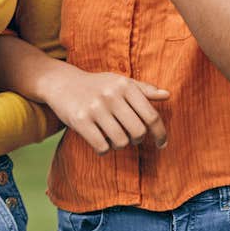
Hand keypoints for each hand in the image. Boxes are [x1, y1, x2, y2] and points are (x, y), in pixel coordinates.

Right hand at [40, 63, 169, 154]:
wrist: (61, 83)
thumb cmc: (97, 85)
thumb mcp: (119, 81)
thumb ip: (143, 89)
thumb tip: (168, 95)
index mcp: (124, 85)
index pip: (151, 116)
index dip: (160, 134)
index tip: (162, 144)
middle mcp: (111, 94)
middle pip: (138, 132)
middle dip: (136, 139)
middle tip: (130, 136)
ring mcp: (95, 107)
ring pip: (121, 142)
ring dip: (119, 144)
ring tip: (112, 134)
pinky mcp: (80, 120)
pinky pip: (102, 147)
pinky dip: (104, 148)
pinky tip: (99, 139)